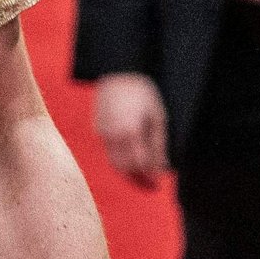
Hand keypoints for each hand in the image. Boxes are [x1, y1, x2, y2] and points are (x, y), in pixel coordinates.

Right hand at [94, 73, 168, 187]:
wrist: (118, 73)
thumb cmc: (142, 93)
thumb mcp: (157, 117)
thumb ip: (158, 145)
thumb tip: (161, 168)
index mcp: (131, 132)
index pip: (139, 165)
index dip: (149, 177)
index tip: (158, 184)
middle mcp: (113, 135)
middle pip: (124, 168)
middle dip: (137, 180)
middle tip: (151, 186)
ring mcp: (103, 132)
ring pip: (114, 162)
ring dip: (128, 173)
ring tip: (141, 176)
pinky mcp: (98, 129)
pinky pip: (109, 151)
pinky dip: (120, 159)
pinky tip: (132, 159)